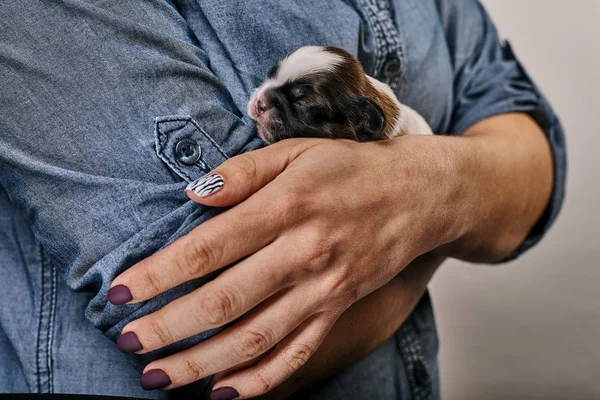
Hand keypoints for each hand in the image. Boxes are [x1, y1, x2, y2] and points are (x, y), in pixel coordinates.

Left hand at [109, 136, 467, 396]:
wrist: (417, 196)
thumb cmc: (351, 169)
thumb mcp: (297, 152)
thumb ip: (243, 173)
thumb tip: (193, 195)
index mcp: (287, 208)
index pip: (209, 248)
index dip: (159, 273)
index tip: (119, 291)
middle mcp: (304, 255)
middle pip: (225, 301)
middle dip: (168, 327)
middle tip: (127, 341)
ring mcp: (323, 290)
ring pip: (255, 339)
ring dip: (202, 363)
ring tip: (158, 375)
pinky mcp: (337, 311)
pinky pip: (296, 355)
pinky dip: (259, 381)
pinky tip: (222, 393)